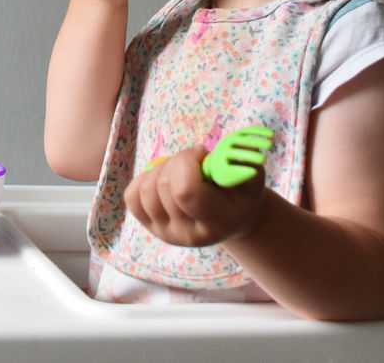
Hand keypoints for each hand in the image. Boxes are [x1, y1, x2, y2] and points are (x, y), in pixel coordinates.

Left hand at [125, 146, 268, 247]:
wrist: (233, 216)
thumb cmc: (242, 192)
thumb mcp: (252, 175)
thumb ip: (243, 161)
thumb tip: (230, 149)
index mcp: (216, 222)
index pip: (185, 192)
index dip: (187, 162)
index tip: (203, 153)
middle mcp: (187, 233)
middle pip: (164, 186)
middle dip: (177, 161)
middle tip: (194, 159)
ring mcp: (165, 233)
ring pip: (145, 190)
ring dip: (161, 169)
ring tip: (181, 169)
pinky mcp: (150, 227)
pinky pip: (132, 196)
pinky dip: (144, 179)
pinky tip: (164, 178)